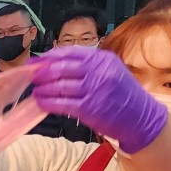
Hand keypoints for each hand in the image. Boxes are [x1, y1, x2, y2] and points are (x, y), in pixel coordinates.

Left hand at [32, 46, 166, 153]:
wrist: (139, 117)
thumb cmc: (121, 94)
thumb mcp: (110, 71)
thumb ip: (87, 66)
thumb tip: (55, 64)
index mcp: (102, 59)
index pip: (70, 52)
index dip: (49, 56)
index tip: (35, 61)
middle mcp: (98, 71)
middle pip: (61, 68)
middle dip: (42, 72)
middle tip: (31, 77)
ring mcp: (94, 90)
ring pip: (59, 86)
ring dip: (43, 89)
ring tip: (35, 91)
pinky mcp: (89, 108)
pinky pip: (62, 104)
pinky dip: (48, 102)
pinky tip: (41, 102)